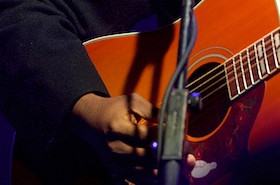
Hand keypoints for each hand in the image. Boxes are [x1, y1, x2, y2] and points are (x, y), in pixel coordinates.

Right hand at [71, 92, 193, 182]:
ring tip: (181, 170)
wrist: (91, 121)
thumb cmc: (114, 109)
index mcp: (117, 128)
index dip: (166, 137)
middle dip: (168, 157)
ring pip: (143, 172)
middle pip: (146, 157)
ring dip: (163, 171)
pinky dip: (151, 179)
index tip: (182, 138)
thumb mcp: (132, 102)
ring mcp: (115, 162)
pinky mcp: (116, 170)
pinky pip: (136, 179)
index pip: (146, 136)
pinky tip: (165, 177)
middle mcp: (115, 147)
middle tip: (189, 158)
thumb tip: (173, 119)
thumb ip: (152, 111)